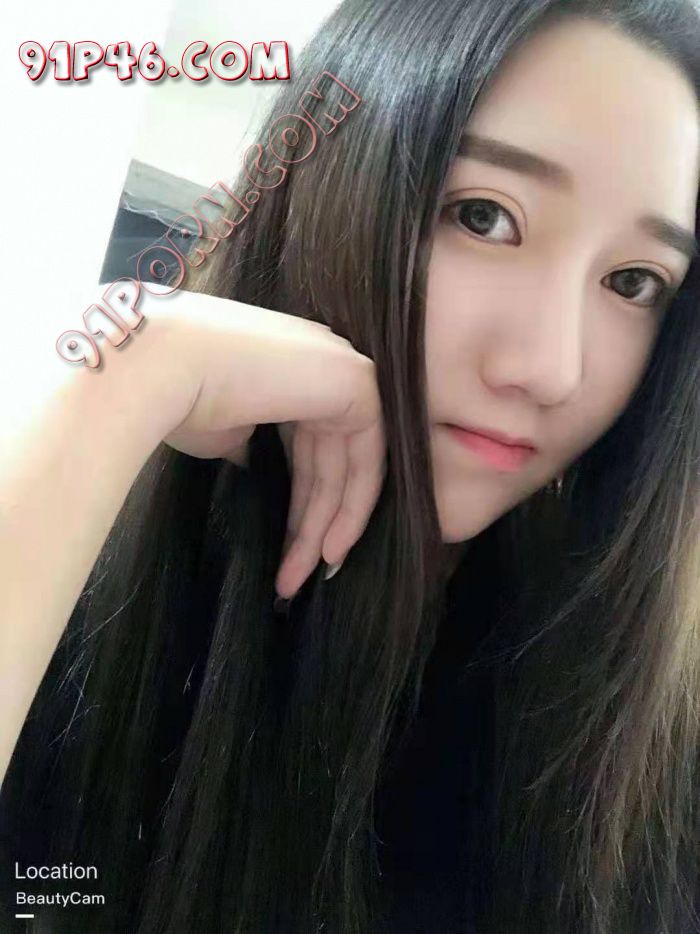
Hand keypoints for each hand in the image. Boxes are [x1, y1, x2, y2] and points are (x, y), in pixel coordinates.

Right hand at [144, 290, 386, 598]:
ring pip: (347, 464)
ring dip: (323, 528)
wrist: (163, 368)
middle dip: (310, 524)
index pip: (309, 445)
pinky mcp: (358, 381)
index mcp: (289, 368)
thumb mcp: (224, 433)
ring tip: (296, 579)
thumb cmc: (178, 397)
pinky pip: (368, 456)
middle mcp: (320, 362)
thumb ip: (253, 448)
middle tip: (290, 577)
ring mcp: (342, 367)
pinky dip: (354, 507)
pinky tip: (328, 551)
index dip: (302, 503)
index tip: (286, 554)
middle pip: (327, 459)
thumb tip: (259, 469)